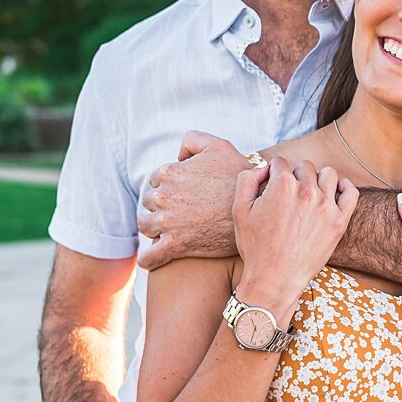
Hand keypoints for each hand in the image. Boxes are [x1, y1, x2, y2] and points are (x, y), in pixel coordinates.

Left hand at [138, 132, 250, 268]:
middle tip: (180, 212)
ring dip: (153, 228)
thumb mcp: (219, 146)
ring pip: (146, 226)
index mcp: (170, 172)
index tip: (182, 194)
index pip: (156, 180)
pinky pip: (150, 256)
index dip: (169, 186)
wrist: (255, 208)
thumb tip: (179, 156)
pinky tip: (152, 260)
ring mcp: (167, 222)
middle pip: (150, 202)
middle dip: (161, 207)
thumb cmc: (238, 177)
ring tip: (165, 232)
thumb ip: (193, 141)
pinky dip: (149, 259)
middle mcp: (164, 196)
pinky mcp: (175, 245)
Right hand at [233, 157, 358, 312]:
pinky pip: (350, 192)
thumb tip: (263, 168)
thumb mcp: (239, 210)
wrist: (275, 279)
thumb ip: (247, 179)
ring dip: (317, 179)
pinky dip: (344, 187)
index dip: (273, 173)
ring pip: (328, 174)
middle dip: (294, 176)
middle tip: (288, 195)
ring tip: (309, 194)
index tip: (272, 185)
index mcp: (282, 185)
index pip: (280, 162)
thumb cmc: (255, 247)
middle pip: (304, 167)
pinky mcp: (339, 221)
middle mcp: (306, 191)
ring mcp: (326, 206)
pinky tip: (334, 192)